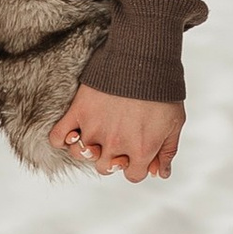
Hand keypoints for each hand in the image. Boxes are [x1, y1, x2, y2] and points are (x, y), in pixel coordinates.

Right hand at [51, 81, 182, 181]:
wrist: (143, 58)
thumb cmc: (162, 90)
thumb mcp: (174, 122)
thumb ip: (167, 151)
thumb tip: (161, 173)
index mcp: (141, 149)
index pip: (133, 175)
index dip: (135, 166)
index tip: (136, 154)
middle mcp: (115, 144)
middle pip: (105, 168)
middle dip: (112, 159)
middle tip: (116, 142)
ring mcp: (94, 129)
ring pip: (81, 155)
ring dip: (88, 150)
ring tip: (95, 137)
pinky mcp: (78, 112)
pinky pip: (58, 136)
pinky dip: (62, 140)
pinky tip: (73, 134)